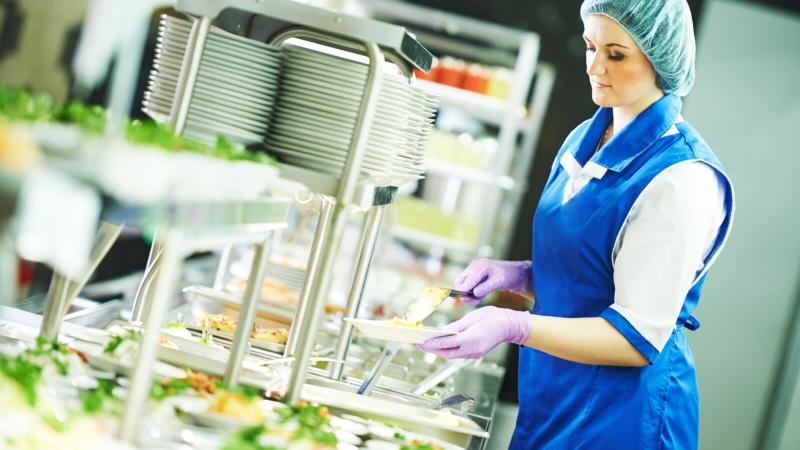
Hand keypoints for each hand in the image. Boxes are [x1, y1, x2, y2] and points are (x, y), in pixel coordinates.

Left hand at [417, 306, 531, 358]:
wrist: (509, 325)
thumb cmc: (492, 318)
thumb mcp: (471, 318)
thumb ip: (455, 326)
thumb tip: (442, 330)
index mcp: (472, 339)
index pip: (448, 343)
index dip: (433, 342)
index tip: (422, 341)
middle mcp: (473, 350)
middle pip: (447, 353)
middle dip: (432, 349)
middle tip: (419, 344)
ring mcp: (475, 354)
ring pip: (452, 356)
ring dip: (439, 351)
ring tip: (426, 345)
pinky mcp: (476, 354)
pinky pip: (458, 354)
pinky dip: (448, 350)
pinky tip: (441, 345)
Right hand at [454, 259, 531, 304]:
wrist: (515, 274)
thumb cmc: (509, 276)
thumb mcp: (499, 283)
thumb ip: (485, 288)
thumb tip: (473, 293)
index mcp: (480, 266)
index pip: (465, 282)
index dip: (465, 293)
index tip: (470, 300)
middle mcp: (474, 266)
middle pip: (460, 282)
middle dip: (465, 293)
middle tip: (475, 300)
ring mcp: (474, 270)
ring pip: (463, 285)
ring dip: (468, 294)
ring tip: (478, 299)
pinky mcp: (475, 275)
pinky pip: (468, 286)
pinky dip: (472, 293)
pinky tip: (479, 297)